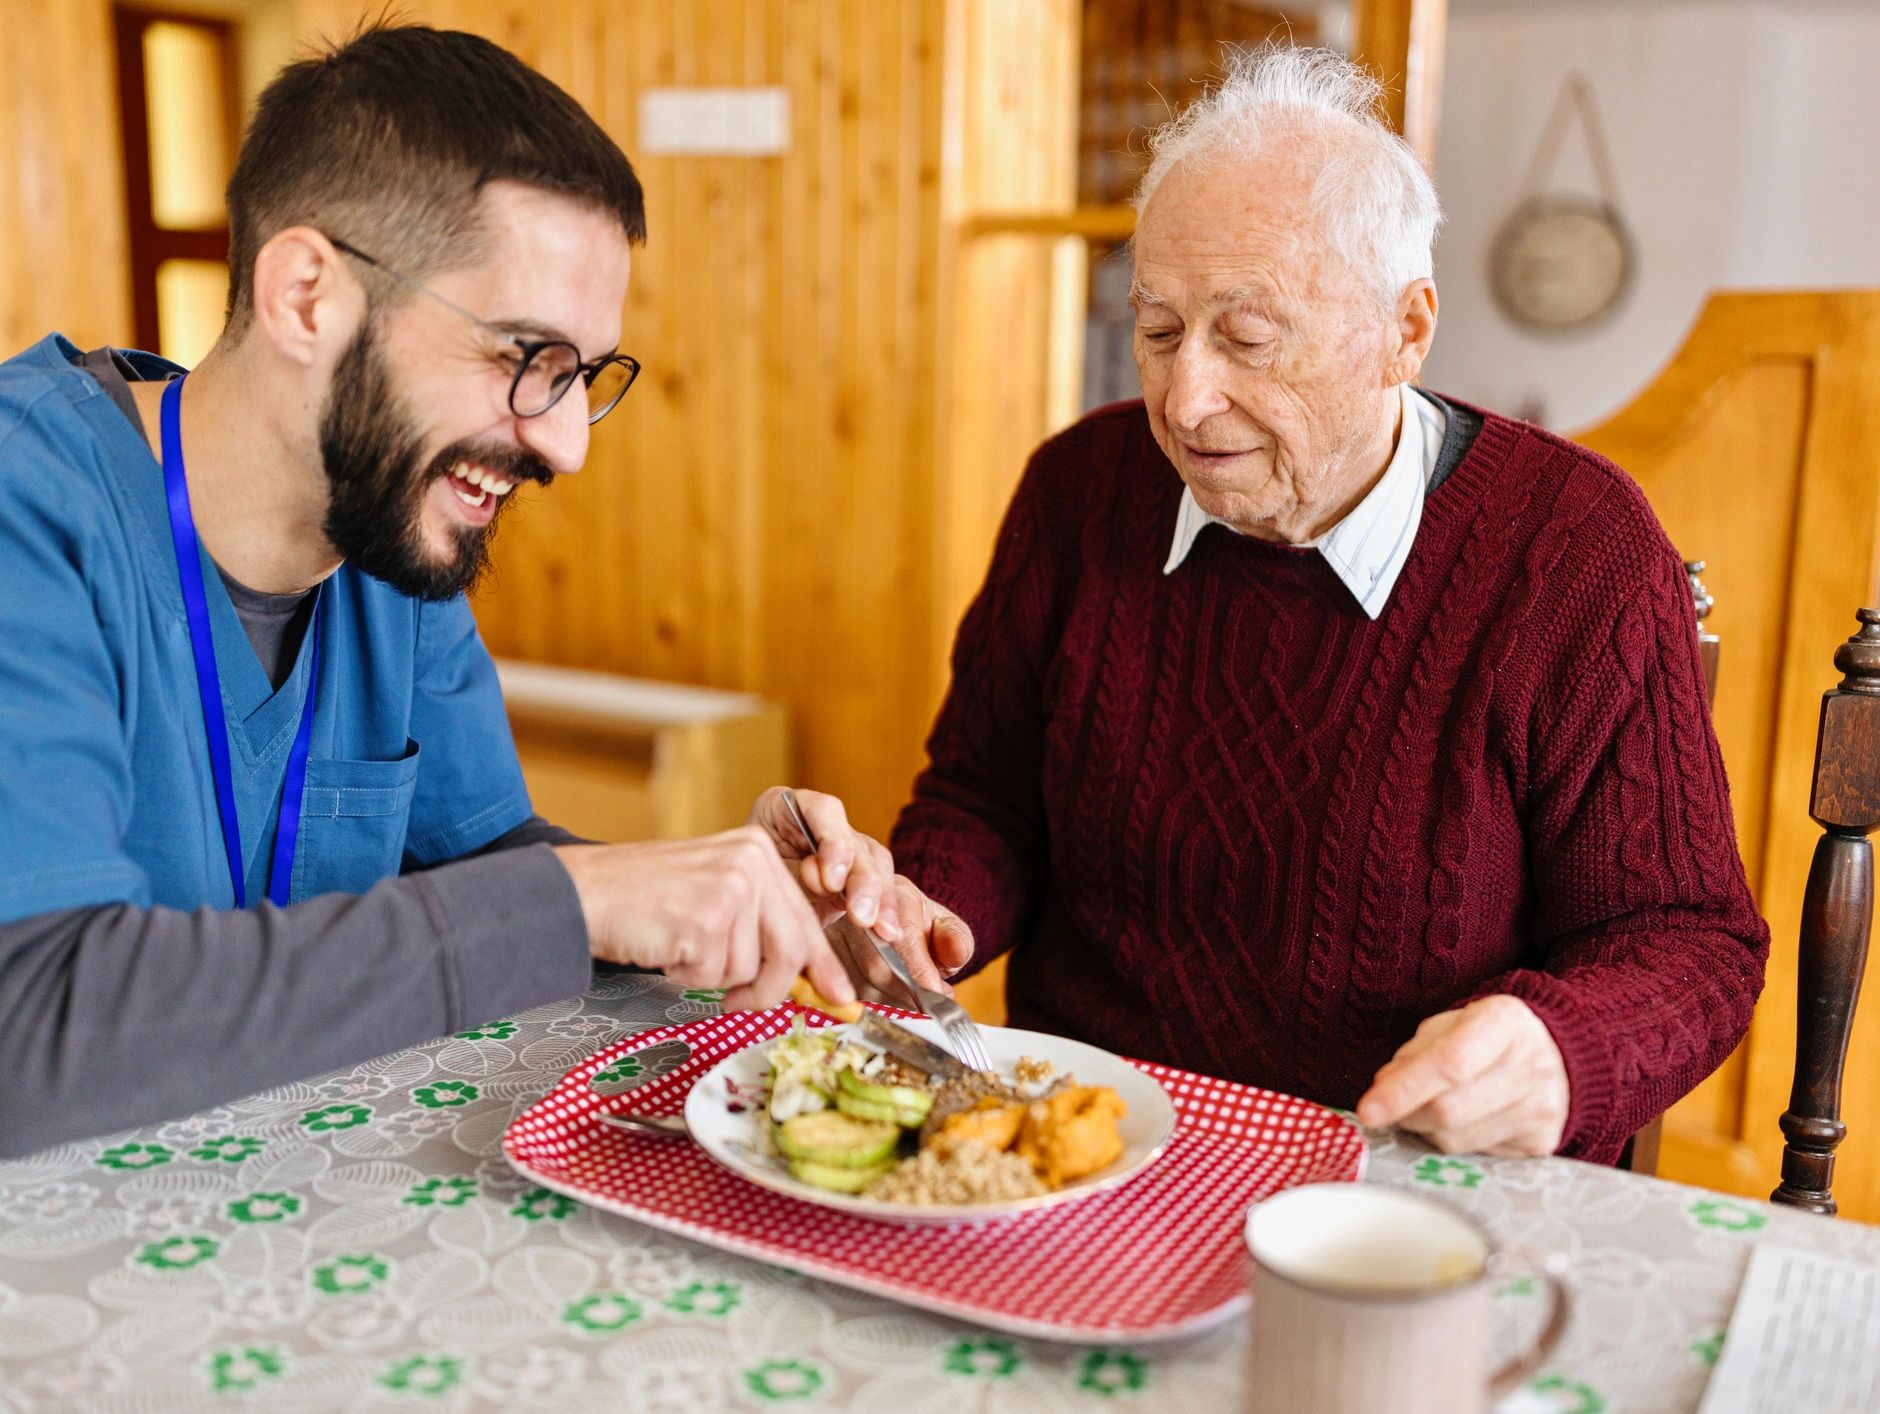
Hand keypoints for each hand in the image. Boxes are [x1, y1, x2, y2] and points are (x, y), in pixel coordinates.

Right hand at [554, 832, 853, 1011]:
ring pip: (750, 969)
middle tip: (738, 1003)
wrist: (585, 892)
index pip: (805, 919)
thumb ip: (761, 925)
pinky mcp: (706, 919)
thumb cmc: (647, 899)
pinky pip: (714, 976)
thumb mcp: (716, 894)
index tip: (843, 997)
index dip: (822, 966)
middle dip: (769, 989)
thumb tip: (809, 980)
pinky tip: (666, 946)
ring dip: (712, 975)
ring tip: (680, 943)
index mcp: (759, 851)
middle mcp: (752, 862)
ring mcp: (730, 889)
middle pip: (790, 951)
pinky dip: (688, 976)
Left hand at [748, 787, 900, 940]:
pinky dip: (884, 914)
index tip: (832, 881)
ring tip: (884, 930)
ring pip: (875, 865)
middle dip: (863, 881)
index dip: (835, 844)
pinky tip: (889, 934)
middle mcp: (824, 824)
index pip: (824, 812)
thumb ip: (794, 876)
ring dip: (881, 900)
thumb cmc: (742, 887)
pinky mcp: (856, 878)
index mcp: (789, 807)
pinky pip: (879, 890)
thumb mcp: (761, 878)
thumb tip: (830, 884)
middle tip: (863, 915)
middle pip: (856, 842)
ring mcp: (845, 849)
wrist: (740, 908)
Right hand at [827, 875, 975, 1004]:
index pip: (903, 937)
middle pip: (876, 966)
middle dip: (907, 995)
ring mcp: (834, 936)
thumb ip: (956, 939)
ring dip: (891, 1005)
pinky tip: (890, 1007)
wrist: (893, 926)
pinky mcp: (823, 960)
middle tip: (929, 1007)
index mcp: (896, 896)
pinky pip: (843, 995)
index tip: (936, 993)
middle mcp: (859, 913)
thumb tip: (955, 953)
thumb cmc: (923, 930)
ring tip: (913, 1006)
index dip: (920, 970)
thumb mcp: (948, 929)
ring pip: (858, 986)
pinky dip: (870, 1008)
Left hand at [1355, 996, 1568, 1156]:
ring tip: (1433, 1107)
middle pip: (1449, 1110)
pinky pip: (1477, 1156)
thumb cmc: (1487, 1037)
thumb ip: (1414, 1054)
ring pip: (1457, 1140)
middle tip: (1393, 1106)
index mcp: (1504, 1021)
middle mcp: (1532, 1065)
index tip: (1368, 1111)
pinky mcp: (1542, 1141)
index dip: (1403, 1091)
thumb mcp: (1449, 1026)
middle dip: (1407, 1113)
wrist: (1554, 1054)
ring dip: (1427, 1130)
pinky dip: (1454, 1142)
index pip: (1448, 1064)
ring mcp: (1542, 1108)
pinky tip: (1463, 1120)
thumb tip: (1383, 1090)